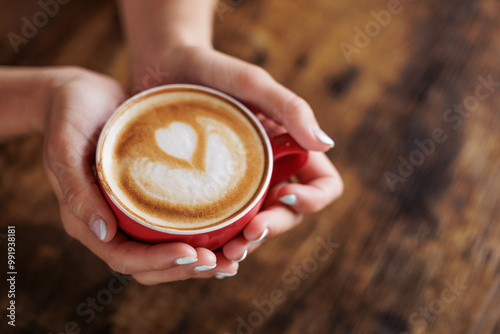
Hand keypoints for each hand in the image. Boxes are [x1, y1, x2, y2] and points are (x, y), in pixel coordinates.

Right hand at [42, 67, 236, 283]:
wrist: (81, 93)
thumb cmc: (68, 115)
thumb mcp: (64, 147)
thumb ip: (77, 190)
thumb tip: (105, 233)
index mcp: (88, 221)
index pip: (123, 258)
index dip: (157, 262)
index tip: (191, 254)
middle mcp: (112, 223)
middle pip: (150, 264)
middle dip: (185, 268)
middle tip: (223, 263)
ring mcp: (132, 212)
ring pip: (166, 249)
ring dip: (197, 259)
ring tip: (233, 257)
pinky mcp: (150, 196)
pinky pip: (175, 224)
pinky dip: (200, 233)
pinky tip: (228, 229)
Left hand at [130, 46, 343, 266]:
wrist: (164, 67)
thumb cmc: (213, 70)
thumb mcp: (252, 84)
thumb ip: (291, 108)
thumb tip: (326, 144)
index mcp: (289, 149)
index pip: (323, 185)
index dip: (312, 199)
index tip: (284, 195)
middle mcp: (269, 171)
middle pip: (288, 214)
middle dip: (272, 230)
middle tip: (246, 239)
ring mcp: (239, 185)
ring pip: (255, 226)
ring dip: (246, 245)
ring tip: (225, 254)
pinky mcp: (209, 192)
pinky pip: (222, 223)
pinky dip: (218, 241)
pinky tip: (203, 249)